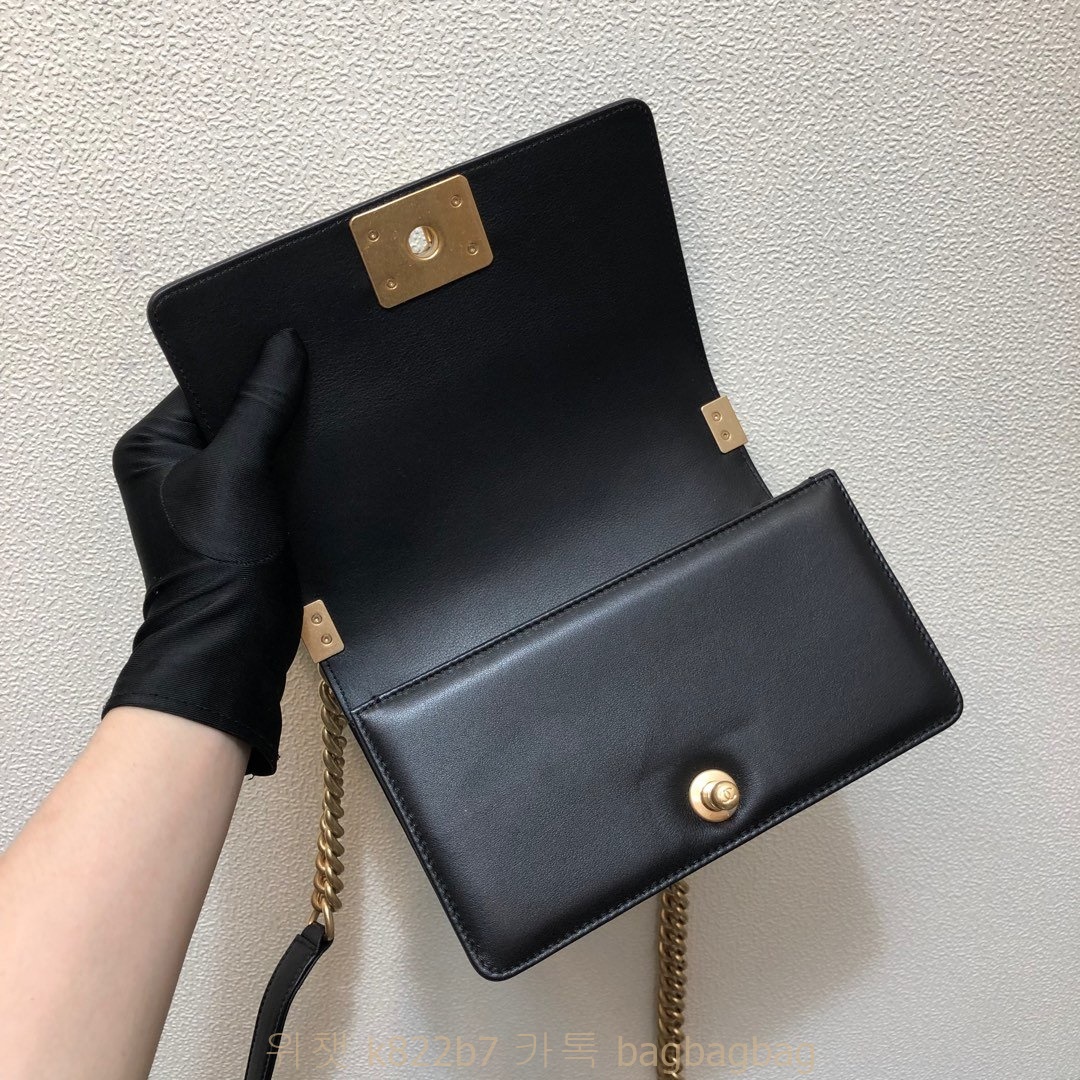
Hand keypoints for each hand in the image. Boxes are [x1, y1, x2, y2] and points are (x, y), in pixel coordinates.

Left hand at [104, 329, 306, 773]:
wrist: (234, 640)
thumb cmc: (217, 554)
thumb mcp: (237, 468)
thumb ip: (260, 404)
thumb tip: (285, 342)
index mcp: (151, 447)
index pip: (204, 386)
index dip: (249, 363)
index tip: (296, 337)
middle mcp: (175, 467)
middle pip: (233, 413)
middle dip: (275, 396)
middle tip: (324, 363)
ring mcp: (212, 496)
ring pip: (258, 444)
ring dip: (291, 431)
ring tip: (336, 397)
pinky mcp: (246, 518)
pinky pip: (273, 474)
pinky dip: (298, 462)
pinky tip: (333, 443)